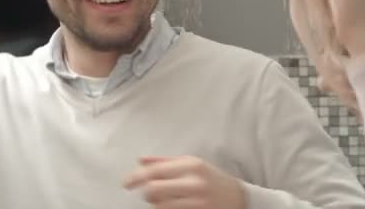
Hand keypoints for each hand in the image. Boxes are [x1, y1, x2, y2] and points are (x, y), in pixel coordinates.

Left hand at [124, 156, 245, 208]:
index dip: (136, 177)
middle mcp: (194, 184)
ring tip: (164, 200)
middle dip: (146, 193)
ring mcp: (197, 203)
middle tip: (148, 193)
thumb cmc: (212, 178)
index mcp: (192, 166)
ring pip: (159, 206)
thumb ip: (165, 162)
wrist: (238, 198)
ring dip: (156, 204)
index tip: (126, 183)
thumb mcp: (193, 164)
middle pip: (153, 191)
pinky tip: (170, 206)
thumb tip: (140, 160)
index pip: (155, 171)